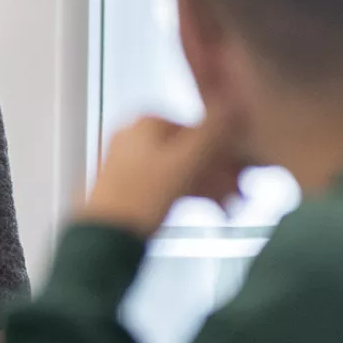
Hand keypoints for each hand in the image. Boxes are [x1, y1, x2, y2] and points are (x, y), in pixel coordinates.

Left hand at [78, 113, 245, 237]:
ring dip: (206, 185)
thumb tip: (232, 106)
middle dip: (217, 173)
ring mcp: (129, 161)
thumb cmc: (135, 201)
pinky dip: (187, 193)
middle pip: (190, 151)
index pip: (198, 128)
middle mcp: (135, 136)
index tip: (237, 169)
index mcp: (145, 123)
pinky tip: (203, 206)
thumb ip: (211, 133)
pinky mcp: (127, 185)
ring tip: (222, 205)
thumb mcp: (184, 163)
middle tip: (233, 192)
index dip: (224, 151)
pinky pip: (167, 183)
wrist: (104, 236)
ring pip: (180, 168)